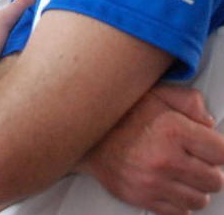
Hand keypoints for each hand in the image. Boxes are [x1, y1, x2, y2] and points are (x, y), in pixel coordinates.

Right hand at [80, 84, 223, 214]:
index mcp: (173, 130)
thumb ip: (188, 101)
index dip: (217, 149)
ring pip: (200, 200)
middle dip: (209, 169)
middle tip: (195, 158)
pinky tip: (169, 183)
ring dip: (195, 187)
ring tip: (181, 171)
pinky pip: (179, 212)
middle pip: (215, 180)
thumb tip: (208, 122)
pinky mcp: (143, 198)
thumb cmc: (121, 112)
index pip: (221, 152)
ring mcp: (154, 183)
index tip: (210, 147)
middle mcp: (165, 159)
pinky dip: (179, 201)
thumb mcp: (156, 93)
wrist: (85, 132)